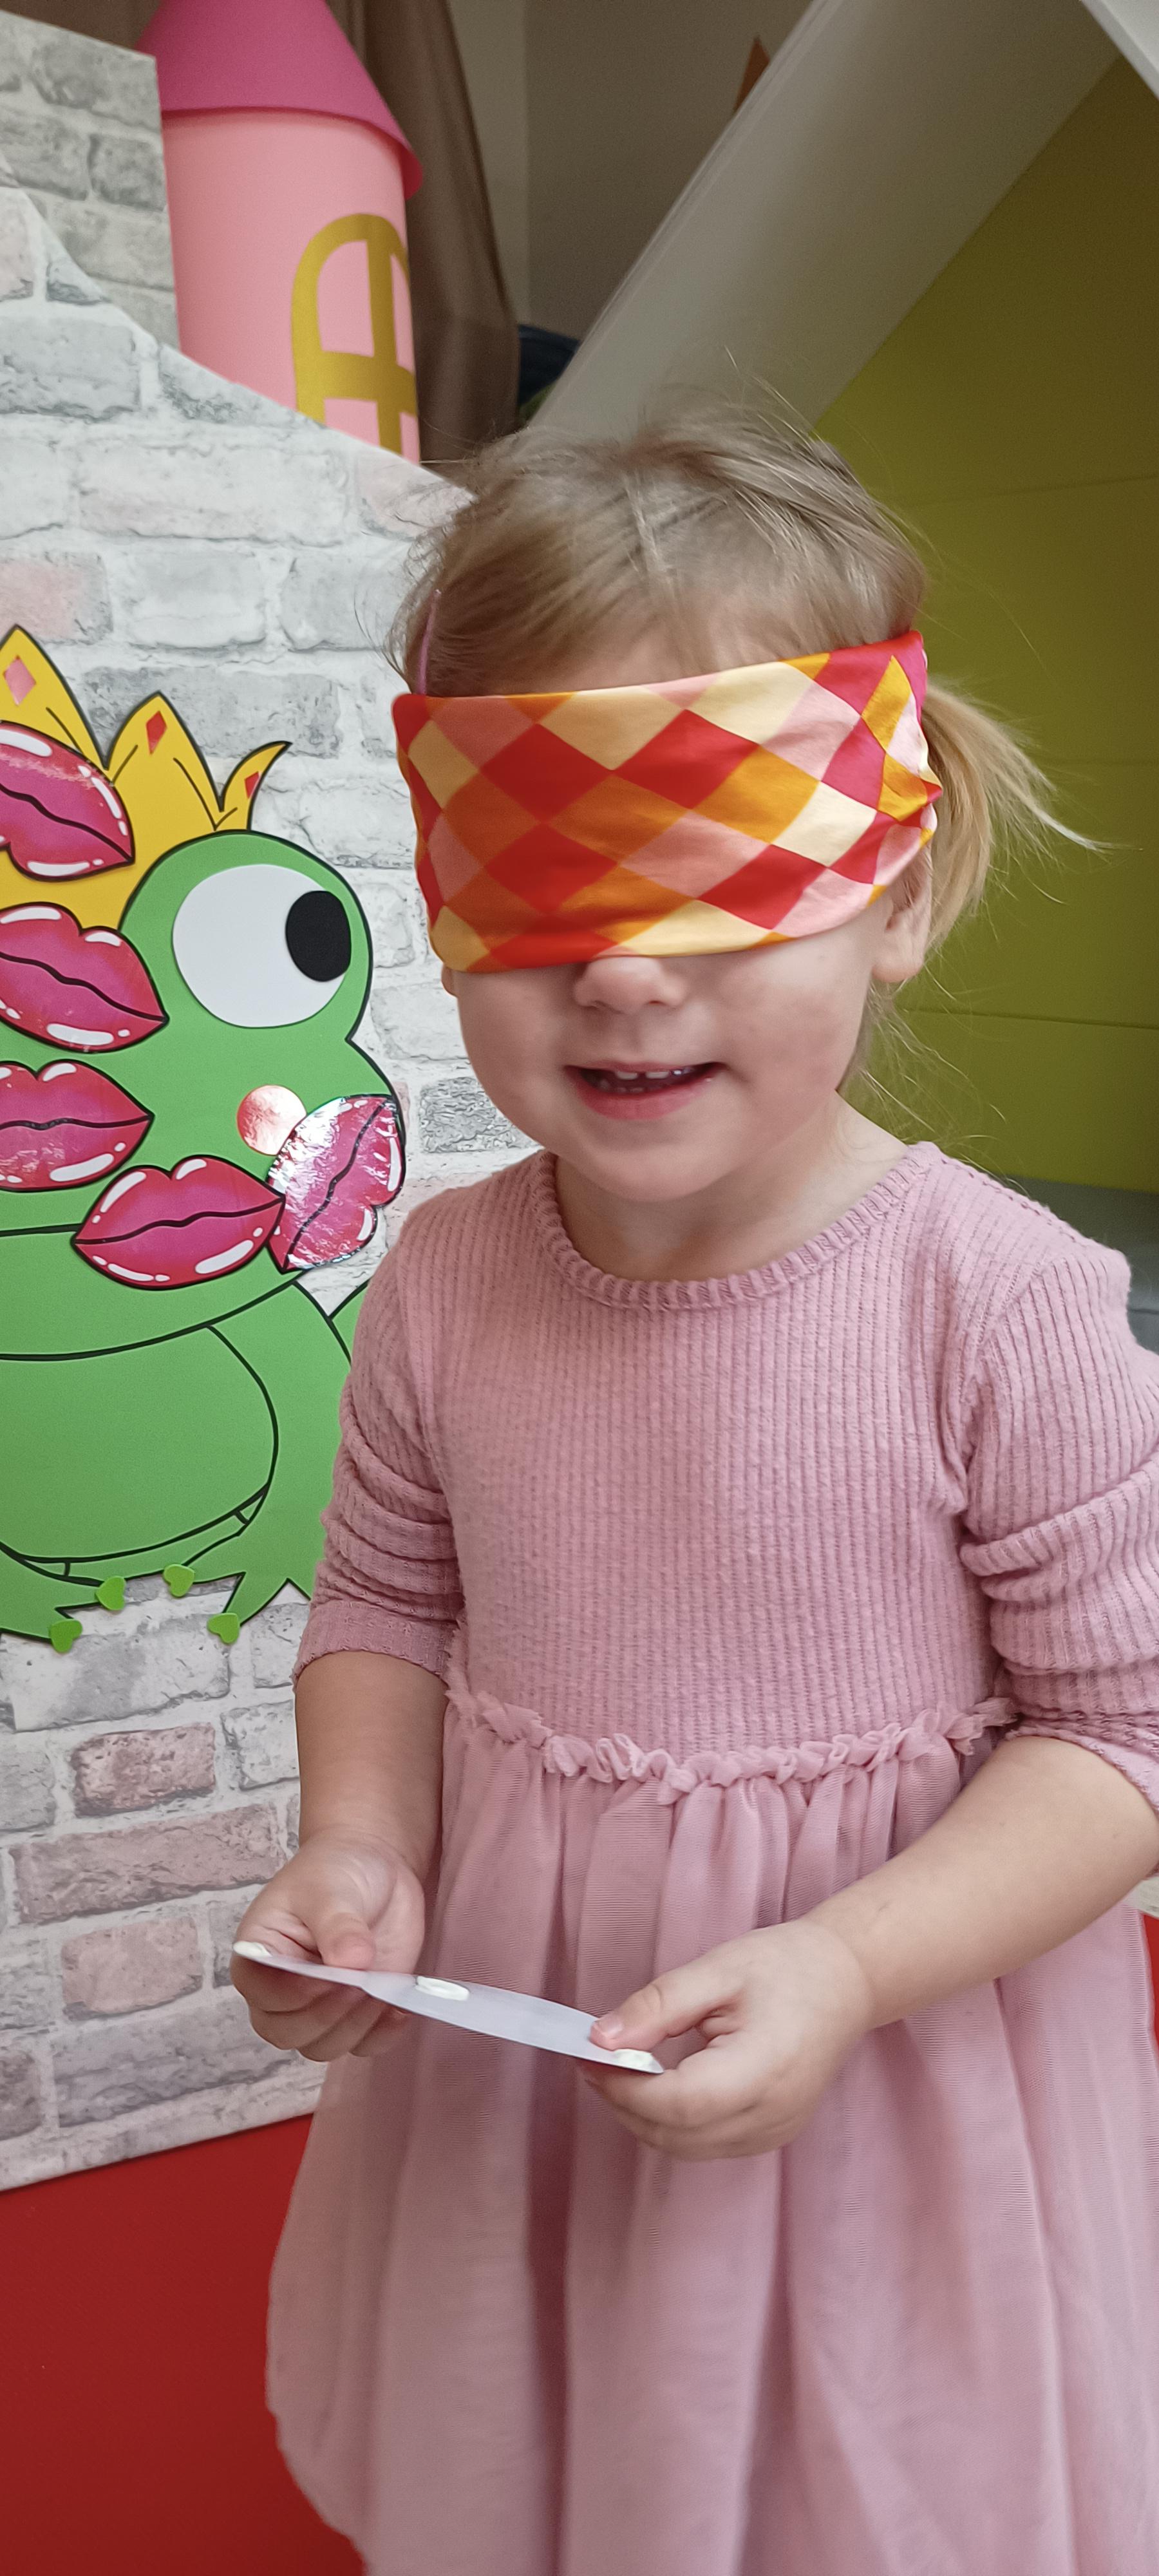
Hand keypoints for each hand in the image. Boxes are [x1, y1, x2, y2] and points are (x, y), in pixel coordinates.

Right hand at [230, 1832, 424, 2061]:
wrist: (376, 1868)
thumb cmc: (338, 1870)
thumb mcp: (332, 1888)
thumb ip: (338, 1926)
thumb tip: (351, 1965)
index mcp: (259, 1951)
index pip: (258, 1990)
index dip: (289, 1993)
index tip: (325, 1977)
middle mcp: (281, 1987)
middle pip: (285, 2032)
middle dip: (324, 2015)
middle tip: (359, 1984)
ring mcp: (318, 2004)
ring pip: (322, 2046)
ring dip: (353, 2026)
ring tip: (380, 1988)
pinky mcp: (354, 2013)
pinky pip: (361, 2046)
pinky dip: (380, 2035)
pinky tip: (397, 2008)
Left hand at [585, 1917, 872, 2159]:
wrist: (849, 1980)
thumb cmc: (787, 1965)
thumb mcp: (717, 1969)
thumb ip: (657, 2006)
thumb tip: (600, 2041)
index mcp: (763, 2069)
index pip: (677, 2104)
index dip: (624, 2088)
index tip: (589, 2057)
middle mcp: (771, 2113)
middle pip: (677, 2135)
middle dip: (626, 2104)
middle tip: (596, 2060)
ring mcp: (775, 2131)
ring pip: (687, 2148)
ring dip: (646, 2117)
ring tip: (623, 2070)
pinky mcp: (773, 2135)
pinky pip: (708, 2145)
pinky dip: (675, 2124)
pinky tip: (662, 2085)